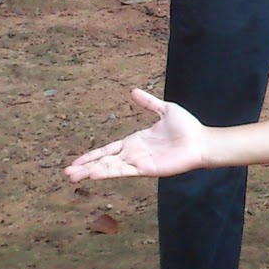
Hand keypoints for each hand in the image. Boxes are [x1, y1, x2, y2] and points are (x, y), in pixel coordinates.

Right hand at [64, 89, 209, 180]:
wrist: (201, 140)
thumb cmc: (186, 127)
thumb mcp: (164, 109)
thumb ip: (148, 102)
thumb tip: (133, 91)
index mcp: (135, 141)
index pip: (108, 150)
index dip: (92, 156)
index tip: (76, 162)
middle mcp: (134, 153)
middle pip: (104, 161)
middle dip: (86, 167)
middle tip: (67, 173)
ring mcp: (139, 162)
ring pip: (110, 168)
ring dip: (91, 172)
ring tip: (73, 177)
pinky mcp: (146, 169)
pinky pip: (123, 171)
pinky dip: (108, 172)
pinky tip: (94, 174)